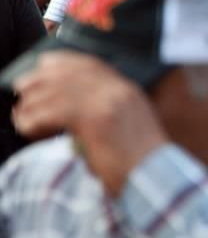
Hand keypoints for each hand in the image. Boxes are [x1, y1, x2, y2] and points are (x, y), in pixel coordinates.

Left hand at [12, 52, 167, 196]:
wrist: (155, 175)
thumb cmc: (140, 161)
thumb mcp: (127, 126)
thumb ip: (106, 111)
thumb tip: (70, 112)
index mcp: (127, 89)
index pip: (91, 63)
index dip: (63, 62)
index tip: (43, 65)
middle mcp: (119, 89)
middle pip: (71, 72)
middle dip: (40, 78)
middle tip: (22, 89)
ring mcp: (109, 101)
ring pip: (58, 90)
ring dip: (32, 103)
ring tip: (21, 116)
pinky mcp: (96, 119)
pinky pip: (54, 111)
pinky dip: (34, 120)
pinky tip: (28, 129)